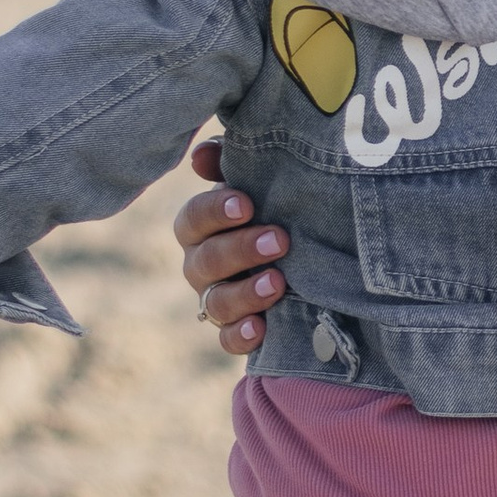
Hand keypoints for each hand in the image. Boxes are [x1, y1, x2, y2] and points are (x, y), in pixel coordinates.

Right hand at [175, 139, 287, 351]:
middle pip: (205, 262)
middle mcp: (200, 265)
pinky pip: (228, 340)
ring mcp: (215, 300)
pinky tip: (260, 328)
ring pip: (215, 303)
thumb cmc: (271, 208)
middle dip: (241, 250)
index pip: (193, 219)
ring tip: (278, 283)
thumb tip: (202, 156)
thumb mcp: (257, 182)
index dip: (215, 211)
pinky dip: (241, 335)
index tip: (247, 204)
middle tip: (280, 240)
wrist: (303, 255)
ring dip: (245, 294)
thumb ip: (229, 164)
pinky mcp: (235, 331)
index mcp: (200, 228)